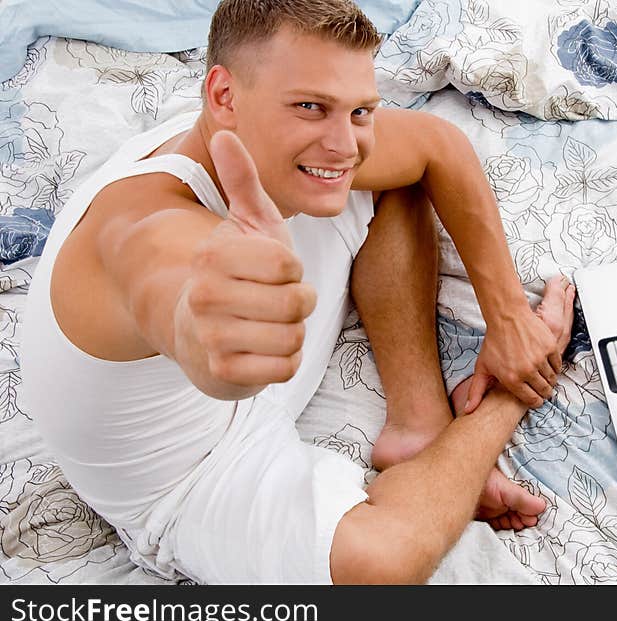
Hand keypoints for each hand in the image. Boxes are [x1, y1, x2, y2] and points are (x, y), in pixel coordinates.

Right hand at [174, 131, 315, 392]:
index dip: (293, 271)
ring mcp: (211, 338)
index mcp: (211, 257)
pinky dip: (285, 361)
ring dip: (293, 333)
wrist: (199, 333)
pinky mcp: (224, 374)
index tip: (276, 272)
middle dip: (298, 303)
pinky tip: (264, 351)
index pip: (287, 265)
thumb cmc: (237, 274)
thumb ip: (243, 182)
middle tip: (279, 302)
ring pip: (293, 338)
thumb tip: (227, 132)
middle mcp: (204, 298)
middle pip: (296, 304)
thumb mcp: (246, 226)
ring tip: (271, 325)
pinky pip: (284, 369)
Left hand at [464, 305, 561, 412]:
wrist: (506, 317)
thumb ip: (476, 391)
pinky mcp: (549, 347)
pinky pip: (557, 364)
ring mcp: (540, 359)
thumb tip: (468, 411)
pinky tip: (547, 365)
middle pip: (544, 391)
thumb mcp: (482, 367)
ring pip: (552, 378)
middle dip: (544, 392)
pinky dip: (554, 367)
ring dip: (549, 380)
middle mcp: (527, 371)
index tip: (536, 399)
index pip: (532, 400)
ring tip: (545, 377)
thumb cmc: (493, 342)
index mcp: (511, 379)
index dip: (535, 401)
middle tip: (543, 390)